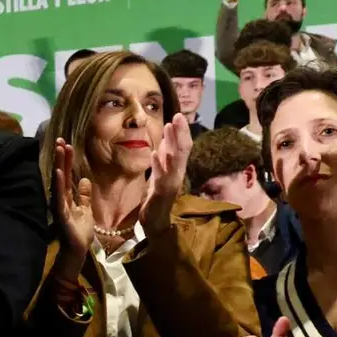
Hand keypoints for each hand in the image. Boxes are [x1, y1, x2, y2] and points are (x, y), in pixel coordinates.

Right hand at [51, 139, 93, 261]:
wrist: (78, 250)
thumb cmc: (80, 232)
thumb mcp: (86, 210)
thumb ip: (85, 196)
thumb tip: (85, 180)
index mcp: (67, 196)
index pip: (67, 174)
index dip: (66, 160)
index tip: (66, 144)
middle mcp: (61, 198)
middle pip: (61, 174)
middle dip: (60, 157)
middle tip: (59, 139)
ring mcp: (60, 204)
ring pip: (59, 181)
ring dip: (58, 165)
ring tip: (59, 149)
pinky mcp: (61, 213)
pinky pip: (59, 196)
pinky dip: (59, 184)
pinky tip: (58, 172)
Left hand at [140, 113, 191, 235]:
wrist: (155, 221)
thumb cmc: (158, 196)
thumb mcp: (161, 171)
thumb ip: (165, 155)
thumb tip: (167, 137)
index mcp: (177, 168)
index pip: (183, 147)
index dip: (182, 132)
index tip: (178, 115)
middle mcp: (178, 174)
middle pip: (182, 151)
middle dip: (180, 133)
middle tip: (177, 116)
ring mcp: (171, 184)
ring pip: (174, 162)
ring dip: (171, 144)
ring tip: (168, 128)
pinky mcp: (161, 194)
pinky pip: (160, 178)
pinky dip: (158, 165)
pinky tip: (153, 154)